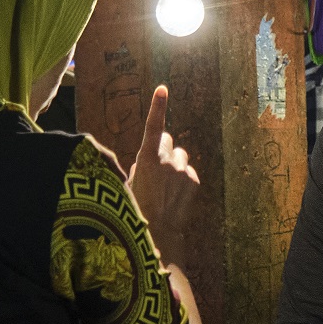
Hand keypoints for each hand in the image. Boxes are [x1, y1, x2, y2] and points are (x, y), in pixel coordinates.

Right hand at [127, 85, 198, 263]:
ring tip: (164, 185)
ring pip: (180, 156)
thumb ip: (139, 166)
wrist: (158, 234)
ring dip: (173, 164)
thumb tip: (146, 161)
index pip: (154, 126)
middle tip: (154, 169)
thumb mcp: (129, 184)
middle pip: (167, 140)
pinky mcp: (193, 181)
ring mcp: (182, 170)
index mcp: (147, 158)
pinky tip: (174, 195)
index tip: (162, 89)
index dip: (158, 107)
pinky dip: (182, 179)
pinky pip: (188, 172)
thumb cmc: (136, 209)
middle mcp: (167, 160)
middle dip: (162, 149)